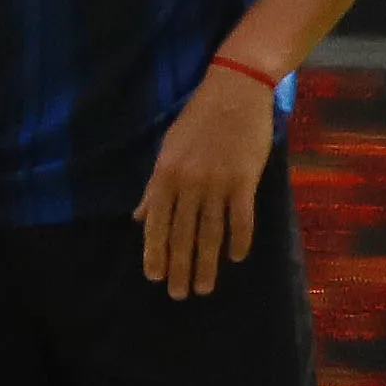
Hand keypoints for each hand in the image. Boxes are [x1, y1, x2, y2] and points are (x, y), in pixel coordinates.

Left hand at [135, 65, 277, 297]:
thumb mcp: (167, 150)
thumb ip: (154, 187)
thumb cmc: (197, 120)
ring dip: (207, 264)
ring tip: (204, 287)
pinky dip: (239, 240)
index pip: (157, 224)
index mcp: (165, 176)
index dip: (155, 252)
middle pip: (182, 234)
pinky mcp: (245, 179)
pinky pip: (242, 218)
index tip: (154, 277)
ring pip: (210, 232)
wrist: (234, 91)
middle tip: (179, 294)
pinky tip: (236, 258)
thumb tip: (140, 218)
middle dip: (179, 267)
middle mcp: (188, 183)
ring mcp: (217, 183)